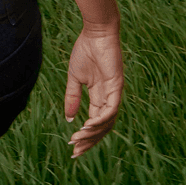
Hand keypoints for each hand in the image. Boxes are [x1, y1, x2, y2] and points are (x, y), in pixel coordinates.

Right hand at [64, 23, 123, 158]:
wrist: (95, 33)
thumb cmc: (85, 51)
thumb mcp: (74, 78)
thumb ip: (72, 97)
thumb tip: (68, 118)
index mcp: (99, 95)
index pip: (94, 122)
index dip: (85, 136)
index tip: (72, 147)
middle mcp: (109, 98)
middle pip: (102, 127)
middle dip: (90, 141)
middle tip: (76, 151)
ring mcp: (114, 93)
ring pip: (108, 122)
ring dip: (93, 133)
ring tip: (78, 139)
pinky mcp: (117, 86)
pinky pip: (111, 109)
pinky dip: (100, 120)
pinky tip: (87, 126)